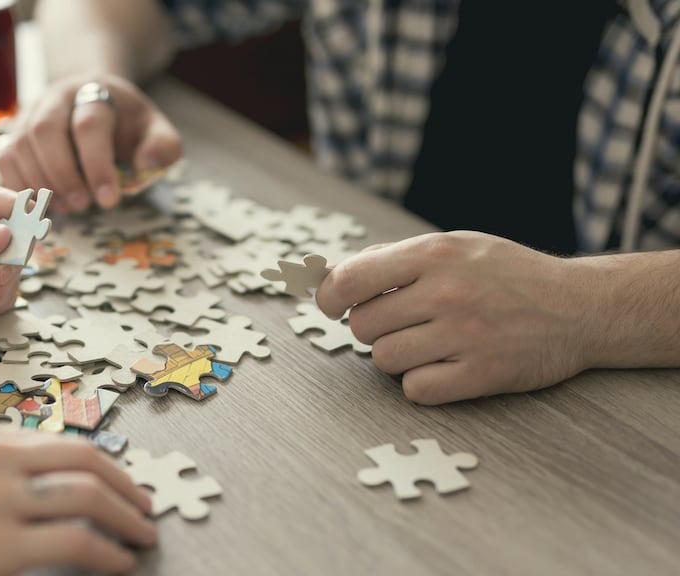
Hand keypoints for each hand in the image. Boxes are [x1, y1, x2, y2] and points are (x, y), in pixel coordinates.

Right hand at [0, 74, 182, 212]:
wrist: (96, 104)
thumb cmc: (127, 126)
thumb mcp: (156, 131)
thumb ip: (163, 147)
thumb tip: (146, 166)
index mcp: (95, 90)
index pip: (90, 124)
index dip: (97, 165)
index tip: (110, 200)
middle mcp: (56, 96)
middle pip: (45, 130)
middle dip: (62, 173)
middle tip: (81, 206)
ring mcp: (30, 112)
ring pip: (20, 144)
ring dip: (40, 182)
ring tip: (66, 208)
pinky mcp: (13, 132)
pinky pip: (4, 157)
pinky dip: (18, 185)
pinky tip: (41, 205)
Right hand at [0, 422, 156, 575]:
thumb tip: (43, 482)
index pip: (61, 443)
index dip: (103, 466)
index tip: (122, 483)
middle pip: (86, 461)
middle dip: (128, 485)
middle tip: (147, 506)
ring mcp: (0, 501)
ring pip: (89, 499)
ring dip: (128, 518)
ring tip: (143, 535)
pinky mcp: (1, 547)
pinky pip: (77, 544)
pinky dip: (108, 553)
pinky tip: (119, 561)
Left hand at [316, 231, 598, 404]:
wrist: (580, 306)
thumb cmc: (506, 274)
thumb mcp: (454, 246)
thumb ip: (392, 259)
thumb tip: (328, 277)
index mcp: (435, 252)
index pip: (350, 279)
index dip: (328, 298)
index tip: (331, 306)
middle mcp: (448, 291)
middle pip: (363, 325)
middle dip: (373, 328)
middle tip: (402, 323)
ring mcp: (466, 334)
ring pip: (384, 360)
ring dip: (397, 357)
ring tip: (427, 343)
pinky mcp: (483, 373)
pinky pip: (416, 389)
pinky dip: (421, 383)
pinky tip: (443, 367)